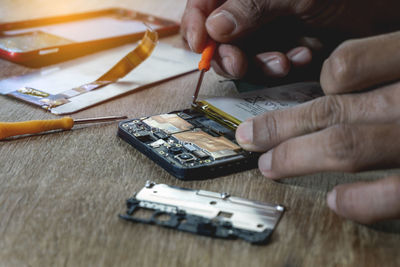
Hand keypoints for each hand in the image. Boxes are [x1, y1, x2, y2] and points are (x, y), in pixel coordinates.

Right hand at [181, 0, 399, 78]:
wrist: (392, 9)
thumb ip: (251, 4)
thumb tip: (213, 26)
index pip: (206, 1)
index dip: (196, 23)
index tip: (199, 46)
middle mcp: (256, 3)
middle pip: (220, 33)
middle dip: (229, 53)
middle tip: (239, 65)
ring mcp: (272, 23)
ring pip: (245, 52)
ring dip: (260, 63)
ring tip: (283, 62)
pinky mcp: (288, 41)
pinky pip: (270, 61)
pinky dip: (282, 64)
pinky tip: (303, 56)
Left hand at [235, 31, 399, 222]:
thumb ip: (388, 61)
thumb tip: (342, 79)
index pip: (345, 65)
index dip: (319, 83)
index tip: (306, 95)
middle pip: (330, 109)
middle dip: (280, 127)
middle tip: (249, 136)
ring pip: (345, 144)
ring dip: (297, 157)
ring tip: (269, 166)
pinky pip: (392, 193)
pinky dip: (359, 201)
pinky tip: (335, 201)